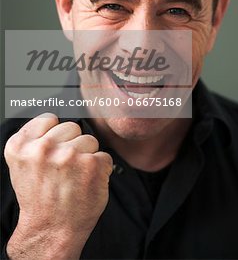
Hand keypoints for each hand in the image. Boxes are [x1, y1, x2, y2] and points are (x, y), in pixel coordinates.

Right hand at [4, 113, 112, 259]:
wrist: (51, 230)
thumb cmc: (39, 198)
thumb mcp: (22, 165)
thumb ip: (34, 139)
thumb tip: (54, 119)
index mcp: (21, 145)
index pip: (49, 118)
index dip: (55, 133)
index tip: (54, 149)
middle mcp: (43, 148)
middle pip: (72, 127)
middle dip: (72, 144)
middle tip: (64, 168)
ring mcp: (69, 155)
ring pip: (90, 140)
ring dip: (87, 156)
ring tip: (75, 177)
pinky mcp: (92, 165)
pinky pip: (104, 156)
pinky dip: (100, 170)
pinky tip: (86, 183)